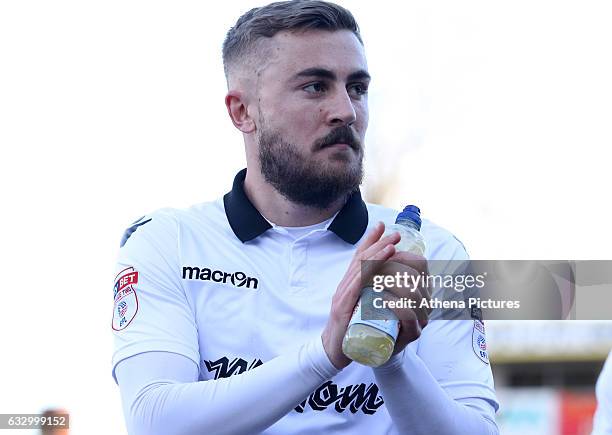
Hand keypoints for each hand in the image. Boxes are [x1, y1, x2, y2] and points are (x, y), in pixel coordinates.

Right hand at [322, 222, 399, 368]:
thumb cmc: (350, 332)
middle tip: (395, 234)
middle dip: (378, 243)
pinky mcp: (342, 307)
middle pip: (360, 259)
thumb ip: (371, 296)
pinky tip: (378, 267)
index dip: (369, 240)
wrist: (334, 353)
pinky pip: (356, 286)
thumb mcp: (362, 309)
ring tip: (392, 244)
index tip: (382, 226)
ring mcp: (342, 296)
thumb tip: (387, 286)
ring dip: (377, 254)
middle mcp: (344, 286)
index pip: (359, 258)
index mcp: (348, 285)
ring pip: (360, 269)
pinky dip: (368, 273)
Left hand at [374, 253, 430, 355]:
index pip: (420, 263)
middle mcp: (425, 300)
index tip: (383, 254)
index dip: (401, 255)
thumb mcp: (373, 278)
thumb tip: (380, 226)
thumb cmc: (370, 307)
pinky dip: (396, 304)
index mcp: (420, 285)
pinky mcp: (413, 333)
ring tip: (373, 282)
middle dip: (392, 268)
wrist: (365, 340)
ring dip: (392, 284)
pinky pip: (410, 316)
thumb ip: (377, 255)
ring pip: (413, 294)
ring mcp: (421, 317)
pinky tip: (383, 299)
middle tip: (372, 268)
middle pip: (415, 276)